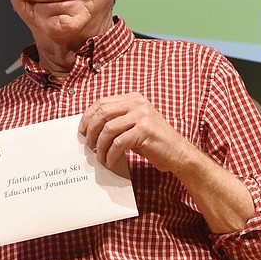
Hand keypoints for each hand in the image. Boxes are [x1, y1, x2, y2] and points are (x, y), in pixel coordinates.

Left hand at [78, 92, 192, 172]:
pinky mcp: (145, 131)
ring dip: (100, 146)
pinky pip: (119, 143)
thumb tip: (90, 128)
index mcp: (133, 98)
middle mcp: (137, 103)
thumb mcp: (134, 124)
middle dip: (91, 131)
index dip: (88, 117)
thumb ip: (116, 121)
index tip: (82, 131)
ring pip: (108, 129)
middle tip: (88, 145)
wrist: (178, 152)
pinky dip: (111, 154)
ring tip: (99, 156)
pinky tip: (110, 161)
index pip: (102, 102)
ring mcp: (142, 116)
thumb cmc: (154, 141)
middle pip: (102, 113)